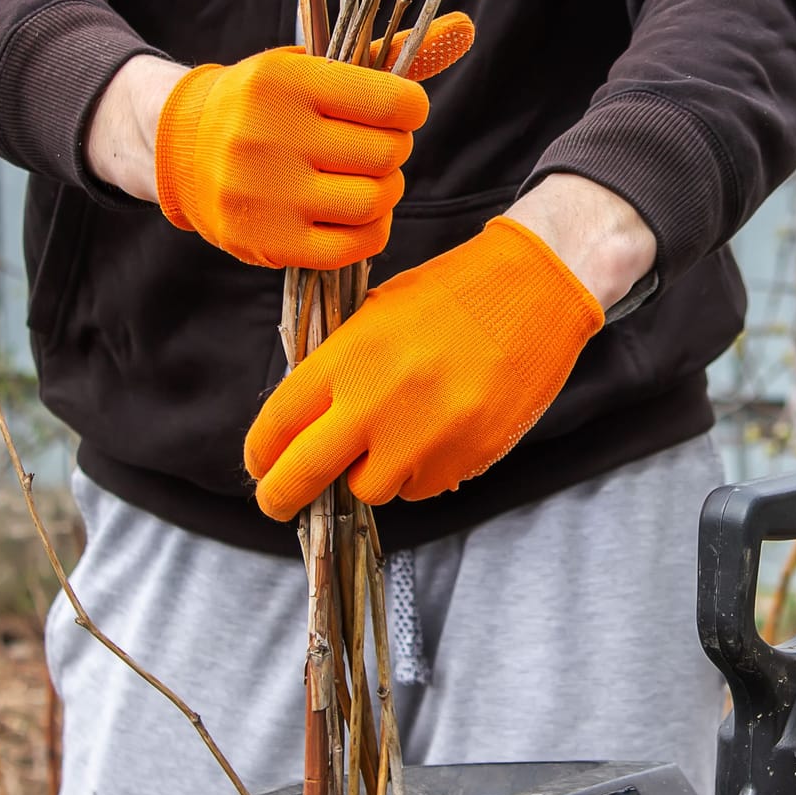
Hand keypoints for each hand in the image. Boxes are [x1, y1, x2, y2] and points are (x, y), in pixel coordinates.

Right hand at [85, 14, 474, 270]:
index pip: (391, 101)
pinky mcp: (269, 242)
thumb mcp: (316, 68)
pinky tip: (353, 214)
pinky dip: (370, 231)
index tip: (395, 112)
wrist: (184, 148)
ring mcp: (266, 193)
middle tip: (370, 148)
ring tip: (361, 179)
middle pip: (388, 155)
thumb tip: (465, 29)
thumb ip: (390, 56)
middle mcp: (269, 135)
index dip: (409, 110)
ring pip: (376, 201)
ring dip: (384, 192)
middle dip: (392, 151)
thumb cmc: (269, 105)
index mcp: (286, 81)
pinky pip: (355, 246)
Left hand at [242, 214, 608, 520]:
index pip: (278, 423)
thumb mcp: (378, 314)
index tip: (259, 464)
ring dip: (369, 475)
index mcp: (348, 357)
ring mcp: (425, 437)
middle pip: (305, 474)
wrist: (537, 291)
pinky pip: (423, 487)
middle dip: (282, 497)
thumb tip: (305, 423)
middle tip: (277, 504)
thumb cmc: (455, 294)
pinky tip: (438, 433)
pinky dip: (419, 472)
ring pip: (370, 489)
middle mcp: (379, 403)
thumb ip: (338, 368)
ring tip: (393, 440)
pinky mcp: (467, 457)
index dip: (260, 453)